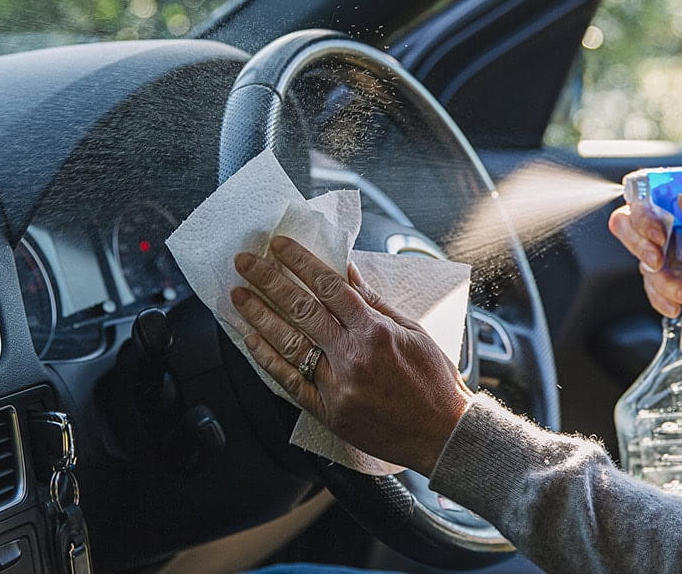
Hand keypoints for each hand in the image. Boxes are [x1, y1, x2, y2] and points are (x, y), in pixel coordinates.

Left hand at [230, 236, 472, 473]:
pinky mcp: (329, 411)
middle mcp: (353, 357)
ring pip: (289, 344)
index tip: (280, 246)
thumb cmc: (433, 382)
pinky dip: (268, 359)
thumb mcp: (413, 331)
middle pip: (301, 310)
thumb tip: (346, 271)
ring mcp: (337, 386)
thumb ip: (374, 302)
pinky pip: (290, 382)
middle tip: (246, 262)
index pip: (329, 287)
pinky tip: (252, 340)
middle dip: (269, 281)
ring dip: (259, 317)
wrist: (442, 435)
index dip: (301, 262)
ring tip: (239, 297)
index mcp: (376, 332)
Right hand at [608, 194, 681, 318]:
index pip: (645, 197)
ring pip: (640, 262)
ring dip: (663, 280)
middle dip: (639, 244)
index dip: (641, 212)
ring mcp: (664, 254)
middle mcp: (668, 227)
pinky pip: (649, 288)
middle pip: (626, 224)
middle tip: (659, 259)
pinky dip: (662, 299)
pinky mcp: (664, 280)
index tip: (658, 231)